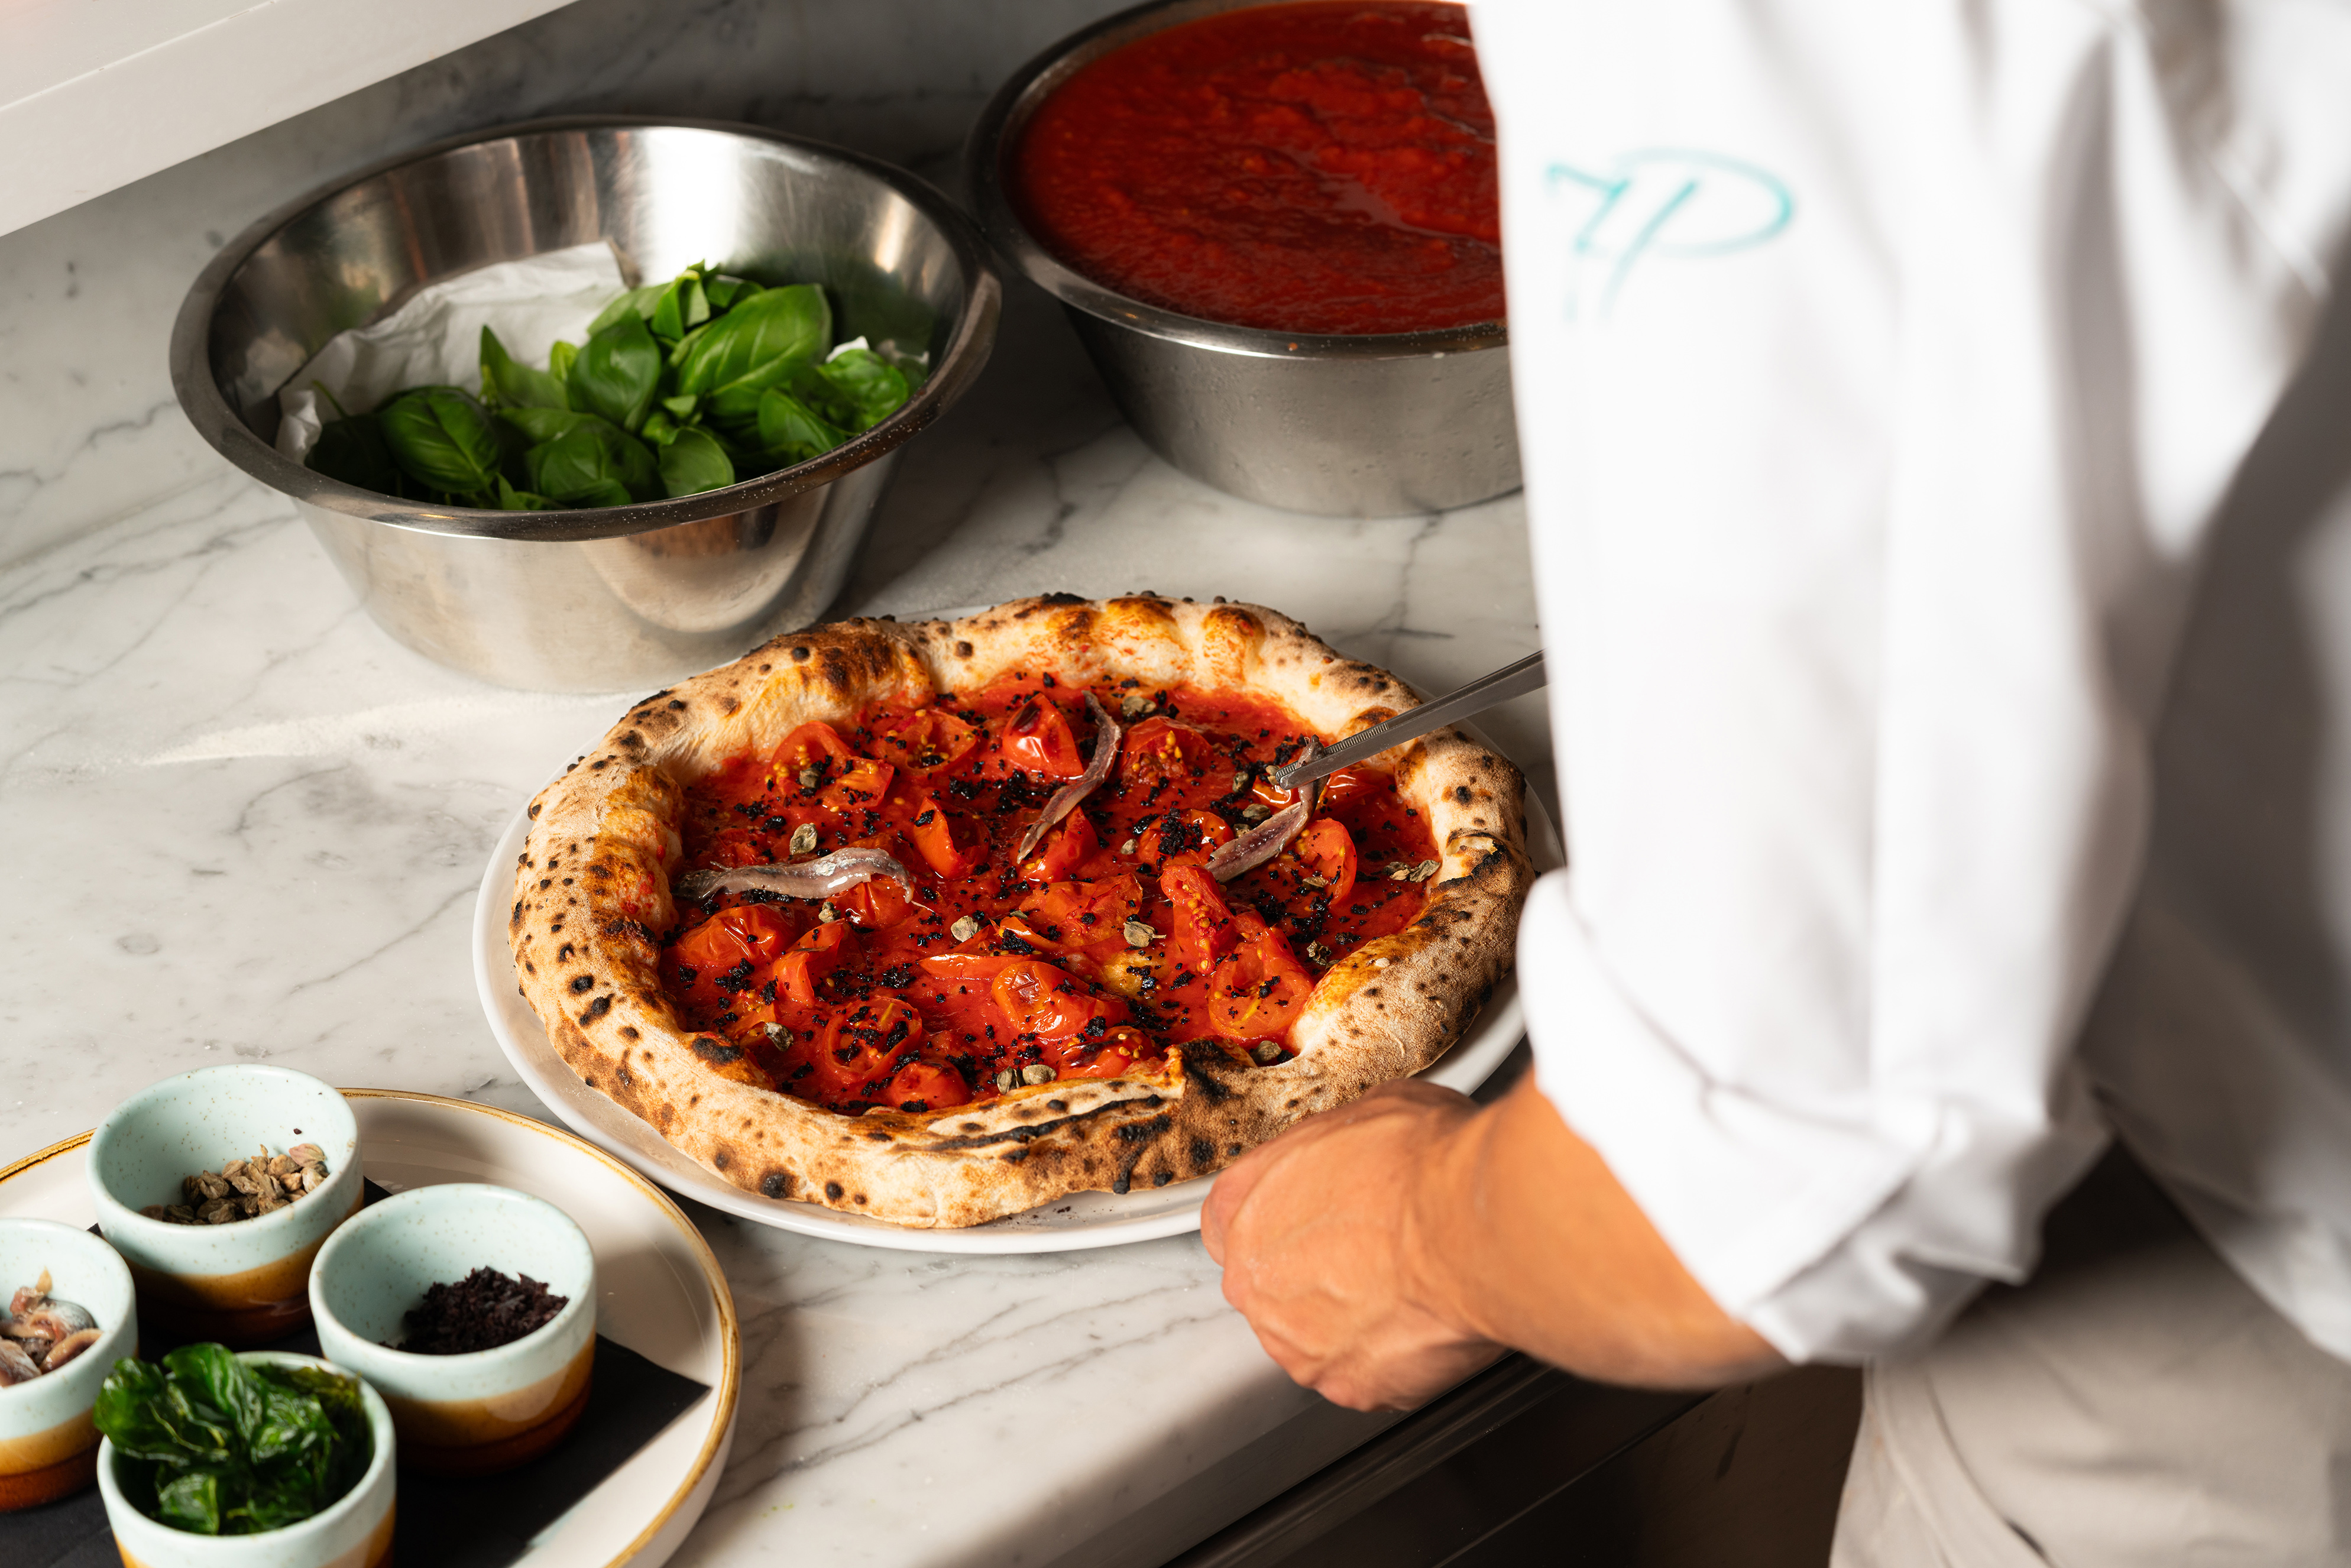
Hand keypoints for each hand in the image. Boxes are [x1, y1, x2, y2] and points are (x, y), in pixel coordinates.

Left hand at [1202, 1079, 1503, 1410]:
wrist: (1470, 1226)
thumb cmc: (1423, 1164)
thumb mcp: (1369, 1112)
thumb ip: (1336, 1148)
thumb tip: (1360, 1149)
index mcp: (1244, 1203)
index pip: (1230, 1221)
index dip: (1278, 1220)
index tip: (1308, 1219)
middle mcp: (1254, 1278)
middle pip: (1270, 1284)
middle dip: (1315, 1273)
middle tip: (1370, 1253)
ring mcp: (1295, 1338)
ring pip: (1313, 1334)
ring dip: (1350, 1318)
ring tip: (1403, 1286)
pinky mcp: (1345, 1384)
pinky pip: (1361, 1372)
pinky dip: (1389, 1355)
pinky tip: (1420, 1320)